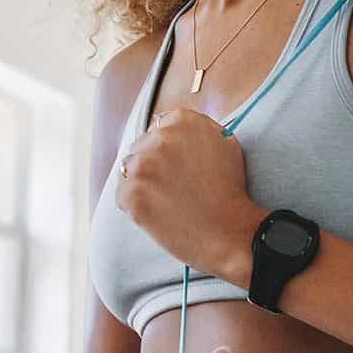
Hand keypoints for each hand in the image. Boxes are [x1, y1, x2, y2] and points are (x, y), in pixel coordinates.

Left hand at [115, 106, 256, 276]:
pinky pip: (122, 196)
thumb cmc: (230, 192)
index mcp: (183, 120)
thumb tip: (177, 128)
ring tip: (166, 202)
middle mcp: (161, 137)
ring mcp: (143, 165)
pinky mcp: (132, 192)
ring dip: (142, 184)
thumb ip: (200, 129)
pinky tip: (158, 214)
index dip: (167, 149)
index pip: (159, 127)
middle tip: (173, 188)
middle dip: (152, 166)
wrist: (229, 232)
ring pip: (128, 170)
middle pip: (141, 147)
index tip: (176, 166)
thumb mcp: (226, 144)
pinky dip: (135, 207)